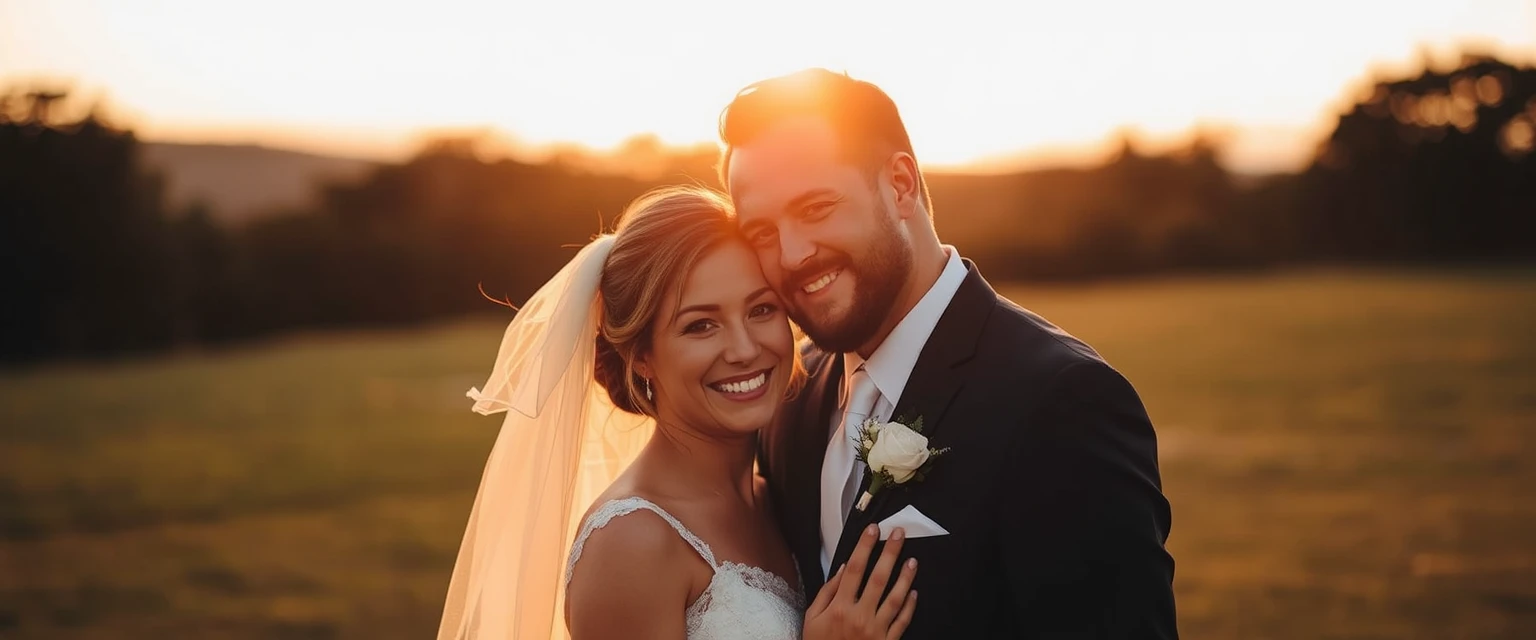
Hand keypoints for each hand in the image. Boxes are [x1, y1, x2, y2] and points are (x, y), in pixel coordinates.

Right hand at [803, 524, 918, 639]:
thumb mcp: (811, 619)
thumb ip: (827, 592)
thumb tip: (844, 569)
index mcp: (839, 608)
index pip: (855, 569)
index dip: (865, 547)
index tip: (873, 531)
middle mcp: (859, 617)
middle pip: (878, 578)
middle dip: (890, 553)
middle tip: (899, 535)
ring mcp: (875, 631)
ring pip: (895, 598)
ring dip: (905, 577)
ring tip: (912, 560)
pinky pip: (902, 622)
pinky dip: (910, 606)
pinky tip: (914, 592)